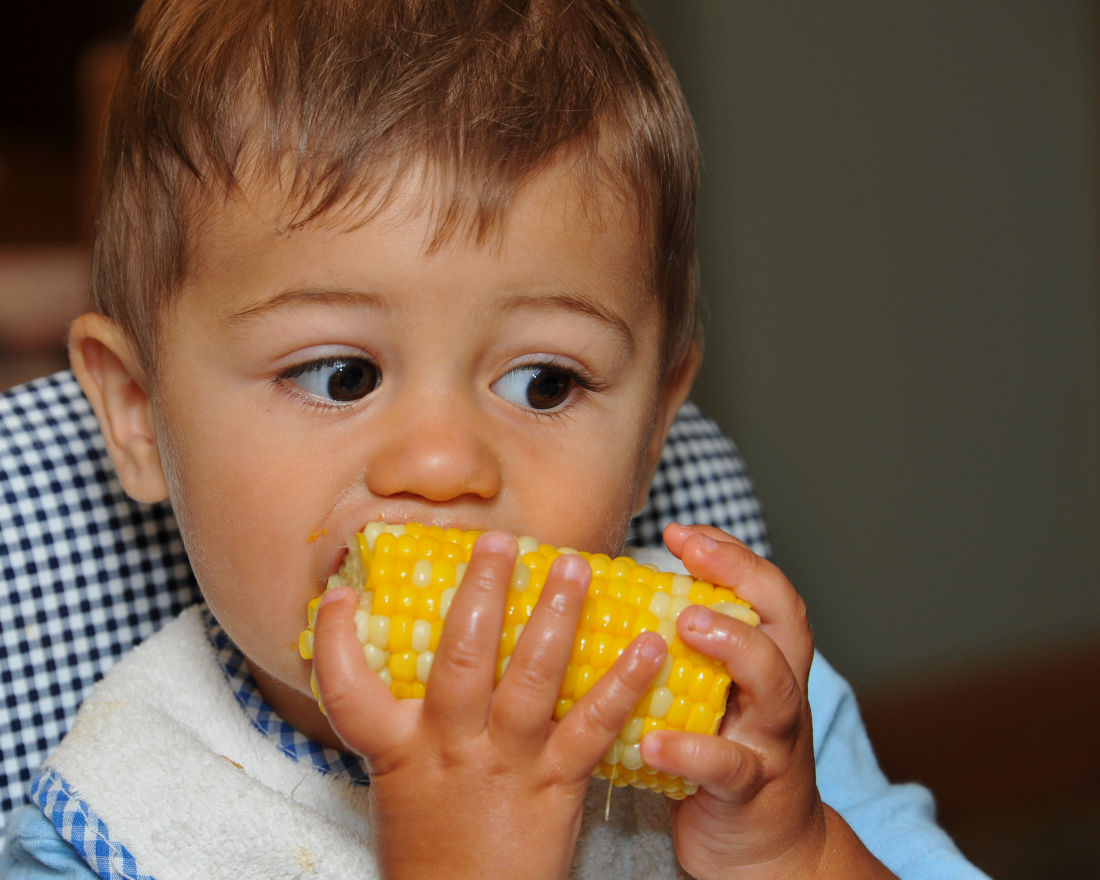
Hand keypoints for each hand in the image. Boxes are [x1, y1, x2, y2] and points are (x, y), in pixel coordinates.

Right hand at [311, 531, 667, 879]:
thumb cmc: (433, 852)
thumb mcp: (401, 785)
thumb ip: (410, 725)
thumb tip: (419, 657)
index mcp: (397, 750)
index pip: (345, 689)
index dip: (334, 637)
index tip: (342, 592)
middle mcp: (450, 747)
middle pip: (462, 657)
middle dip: (483, 591)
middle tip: (502, 540)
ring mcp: (507, 763)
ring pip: (532, 677)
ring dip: (557, 615)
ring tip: (575, 567)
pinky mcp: (557, 785)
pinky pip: (593, 726)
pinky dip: (623, 683)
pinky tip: (647, 646)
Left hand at [640, 524, 894, 879]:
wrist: (759, 849)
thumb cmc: (718, 754)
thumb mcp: (706, 693)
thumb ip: (678, 649)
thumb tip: (606, 597)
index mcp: (766, 662)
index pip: (765, 591)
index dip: (730, 554)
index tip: (681, 531)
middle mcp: (779, 693)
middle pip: (786, 622)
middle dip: (744, 578)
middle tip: (692, 558)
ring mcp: (772, 741)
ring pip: (774, 685)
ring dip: (733, 647)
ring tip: (684, 624)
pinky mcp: (752, 791)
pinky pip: (728, 765)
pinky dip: (691, 749)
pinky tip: (650, 739)